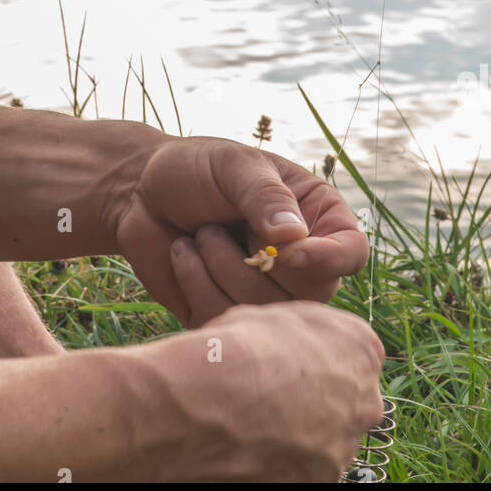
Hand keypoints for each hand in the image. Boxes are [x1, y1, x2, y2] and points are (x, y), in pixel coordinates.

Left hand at [114, 134, 368, 324]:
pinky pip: (224, 324)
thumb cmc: (195, 170)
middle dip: (257, 263)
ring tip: (199, 234)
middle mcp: (302, 263)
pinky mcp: (227, 318)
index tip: (289, 252)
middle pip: (311, 295)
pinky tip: (182, 253)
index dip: (329, 259)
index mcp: (317, 218)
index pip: (350, 252)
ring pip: (266, 316)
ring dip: (220, 268)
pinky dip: (196, 285)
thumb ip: (264, 195)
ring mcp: (266, 297)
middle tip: (215, 224)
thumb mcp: (232, 166)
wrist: (140, 193)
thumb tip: (293, 237)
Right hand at [121, 300, 384, 481]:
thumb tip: (296, 343)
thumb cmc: (240, 348)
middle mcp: (365, 400)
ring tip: (259, 422)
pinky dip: (286, 459)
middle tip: (278, 395)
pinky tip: (255, 445)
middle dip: (320, 397)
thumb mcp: (275, 315)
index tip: (292, 361)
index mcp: (362, 350)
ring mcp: (346, 446)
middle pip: (348, 398)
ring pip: (329, 437)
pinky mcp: (321, 481)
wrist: (213, 401)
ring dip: (304, 431)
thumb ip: (304, 333)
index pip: (352, 352)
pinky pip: (306, 466)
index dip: (318, 355)